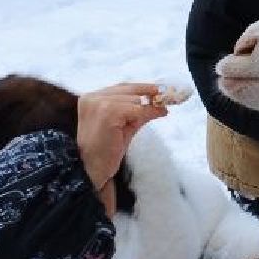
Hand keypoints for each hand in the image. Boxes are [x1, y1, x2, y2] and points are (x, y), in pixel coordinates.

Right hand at [76, 82, 169, 206]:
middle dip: (149, 92)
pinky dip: (148, 112)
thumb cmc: (106, 151)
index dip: (142, 87)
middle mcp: (92, 98)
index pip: (121, 87)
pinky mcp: (108, 113)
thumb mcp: (124, 126)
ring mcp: (99, 104)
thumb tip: (161, 105)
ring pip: (134, 99)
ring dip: (147, 108)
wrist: (92, 171)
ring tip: (157, 112)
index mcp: (90, 99)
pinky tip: (156, 115)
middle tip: (168, 96)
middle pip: (128, 89)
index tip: (159, 89)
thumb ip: (138, 113)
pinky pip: (136, 109)